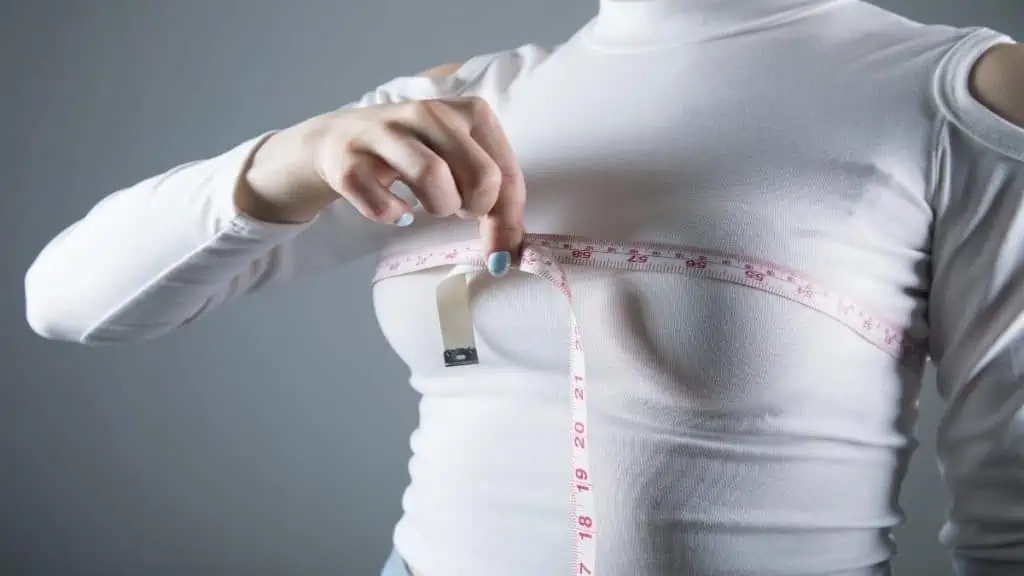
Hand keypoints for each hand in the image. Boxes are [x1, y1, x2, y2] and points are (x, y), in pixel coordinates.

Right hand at [239, 97, 525, 276]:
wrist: (337, 140)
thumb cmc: (413, 156)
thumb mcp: (459, 162)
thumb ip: (493, 199)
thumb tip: (511, 254)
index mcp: (467, 111)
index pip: (505, 173)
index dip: (508, 221)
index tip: (502, 255)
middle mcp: (428, 113)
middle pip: (480, 175)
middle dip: (474, 208)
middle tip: (458, 209)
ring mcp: (385, 132)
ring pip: (434, 178)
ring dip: (437, 207)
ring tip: (428, 205)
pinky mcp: (349, 158)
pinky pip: (384, 204)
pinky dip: (392, 215)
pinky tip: (394, 208)